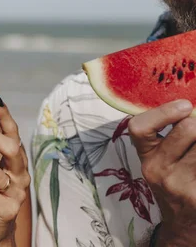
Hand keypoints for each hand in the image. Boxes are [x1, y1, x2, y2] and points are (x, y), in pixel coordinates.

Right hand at [127, 99, 195, 246]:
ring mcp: (180, 185)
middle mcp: (158, 170)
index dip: (163, 113)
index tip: (184, 105)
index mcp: (147, 157)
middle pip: (188, 129)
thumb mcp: (162, 160)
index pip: (139, 128)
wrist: (185, 225)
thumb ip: (170, 135)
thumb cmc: (177, 183)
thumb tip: (191, 108)